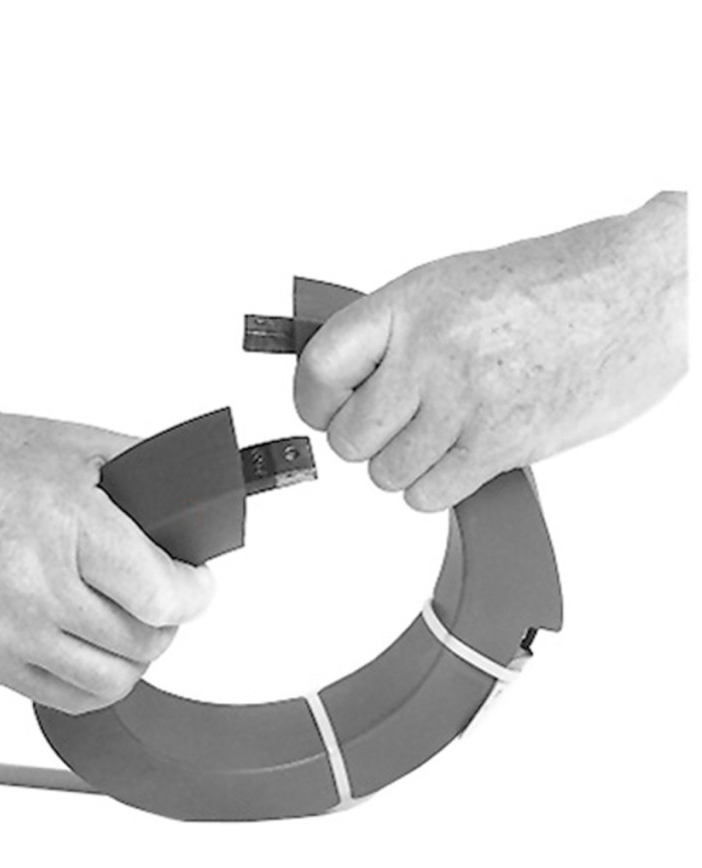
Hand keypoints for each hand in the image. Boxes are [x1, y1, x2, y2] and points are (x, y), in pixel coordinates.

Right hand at [0, 392, 214, 713]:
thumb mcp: (71, 443)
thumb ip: (143, 473)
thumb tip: (195, 507)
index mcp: (66, 524)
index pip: (162, 596)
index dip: (196, 593)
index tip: (197, 584)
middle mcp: (33, 585)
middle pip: (144, 643)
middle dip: (168, 620)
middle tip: (162, 596)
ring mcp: (1, 630)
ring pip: (109, 683)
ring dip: (134, 656)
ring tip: (128, 624)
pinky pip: (63, 699)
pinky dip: (91, 679)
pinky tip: (89, 646)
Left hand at [294, 193, 685, 509]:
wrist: (642, 292)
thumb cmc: (557, 284)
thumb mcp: (454, 284)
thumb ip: (394, 331)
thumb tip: (344, 378)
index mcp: (410, 303)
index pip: (318, 368)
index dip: (312, 400)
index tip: (324, 409)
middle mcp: (430, 353)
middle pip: (349, 436)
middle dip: (366, 439)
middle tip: (395, 424)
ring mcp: (464, 401)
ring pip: (385, 473)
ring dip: (404, 465)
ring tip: (440, 435)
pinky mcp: (498, 445)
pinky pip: (427, 495)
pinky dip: (436, 487)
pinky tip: (459, 457)